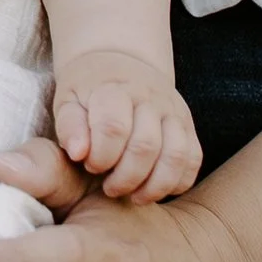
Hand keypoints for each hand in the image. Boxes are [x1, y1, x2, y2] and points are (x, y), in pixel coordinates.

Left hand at [50, 47, 200, 202]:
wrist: (122, 65)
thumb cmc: (89, 93)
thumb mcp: (68, 102)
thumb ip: (70, 127)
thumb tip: (78, 153)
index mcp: (116, 89)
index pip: (114, 127)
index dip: (101, 156)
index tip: (90, 165)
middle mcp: (150, 98)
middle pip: (146, 146)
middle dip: (125, 178)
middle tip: (109, 187)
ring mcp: (174, 112)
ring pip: (176, 156)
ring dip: (154, 186)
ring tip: (133, 196)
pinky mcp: (188, 126)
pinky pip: (193, 160)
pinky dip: (177, 183)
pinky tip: (154, 189)